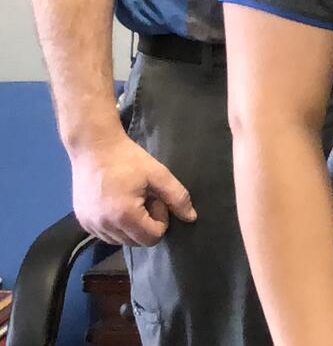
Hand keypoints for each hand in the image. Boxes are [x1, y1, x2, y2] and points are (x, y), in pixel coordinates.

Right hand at [71, 135, 195, 246]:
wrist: (93, 147)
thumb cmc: (128, 159)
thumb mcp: (159, 174)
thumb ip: (177, 197)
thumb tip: (191, 218)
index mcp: (124, 216)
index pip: (152, 238)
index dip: (161, 220)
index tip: (156, 199)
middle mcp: (104, 226)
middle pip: (137, 242)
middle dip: (146, 224)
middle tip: (144, 199)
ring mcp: (90, 226)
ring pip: (121, 241)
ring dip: (131, 226)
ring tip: (130, 200)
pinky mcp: (82, 222)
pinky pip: (105, 235)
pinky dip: (116, 226)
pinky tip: (116, 204)